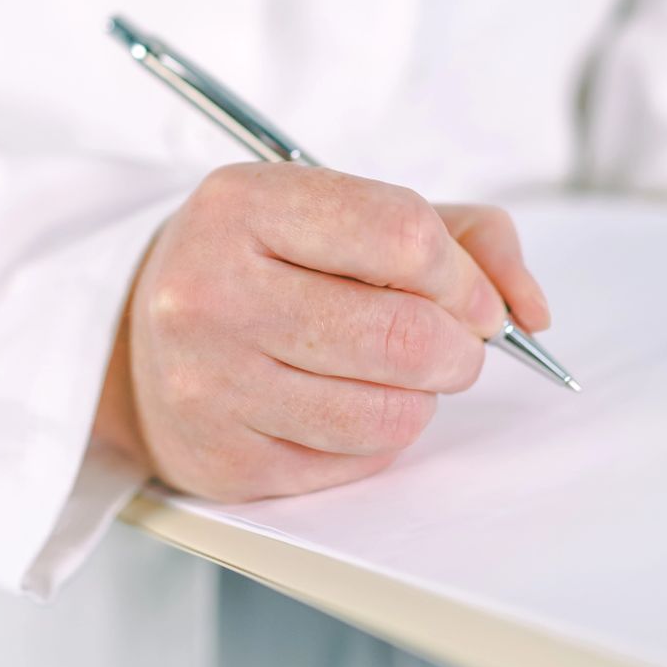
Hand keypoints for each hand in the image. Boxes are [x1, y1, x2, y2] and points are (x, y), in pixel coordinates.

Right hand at [97, 164, 549, 501]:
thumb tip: (530, 311)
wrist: (136, 335)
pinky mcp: (222, 460)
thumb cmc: (265, 263)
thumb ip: (458, 232)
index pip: (403, 234)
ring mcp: (209, 382)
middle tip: (452, 343)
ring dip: (423, 395)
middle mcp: (212, 290)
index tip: (472, 296)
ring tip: (396, 370)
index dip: (464, 275)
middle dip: (459, 346)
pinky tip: (346, 402)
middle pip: (406, 335)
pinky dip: (379, 437)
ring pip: (390, 412)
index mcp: (242, 204)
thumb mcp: (340, 211)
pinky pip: (355, 462)